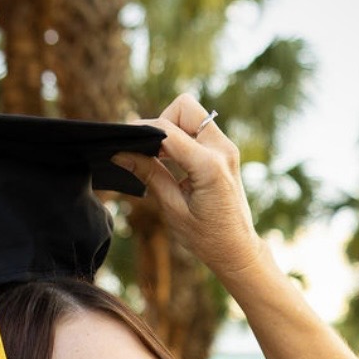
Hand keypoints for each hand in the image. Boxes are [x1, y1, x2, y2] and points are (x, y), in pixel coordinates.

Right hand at [117, 96, 265, 287]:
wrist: (238, 250)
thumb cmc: (207, 237)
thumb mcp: (172, 208)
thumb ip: (149, 174)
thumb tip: (120, 153)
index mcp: (209, 166)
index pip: (167, 130)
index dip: (141, 130)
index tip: (124, 140)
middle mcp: (222, 150)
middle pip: (184, 108)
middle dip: (162, 122)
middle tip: (151, 151)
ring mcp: (227, 149)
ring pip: (192, 115)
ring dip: (172, 130)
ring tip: (160, 159)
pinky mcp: (226, 152)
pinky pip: (199, 129)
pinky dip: (182, 137)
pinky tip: (172, 161)